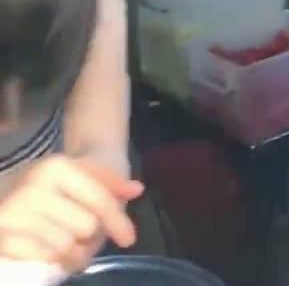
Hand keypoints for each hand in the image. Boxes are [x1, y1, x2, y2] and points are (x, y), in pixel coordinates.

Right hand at [0, 155, 142, 271]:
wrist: (12, 182)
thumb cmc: (57, 178)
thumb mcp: (84, 169)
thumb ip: (111, 181)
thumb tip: (136, 190)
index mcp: (56, 167)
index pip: (98, 201)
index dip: (118, 221)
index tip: (129, 238)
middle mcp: (33, 188)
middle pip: (85, 228)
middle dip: (90, 233)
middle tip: (82, 228)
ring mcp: (14, 214)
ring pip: (65, 248)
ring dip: (73, 250)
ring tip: (68, 238)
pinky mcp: (3, 238)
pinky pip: (43, 260)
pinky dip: (52, 258)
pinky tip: (51, 246)